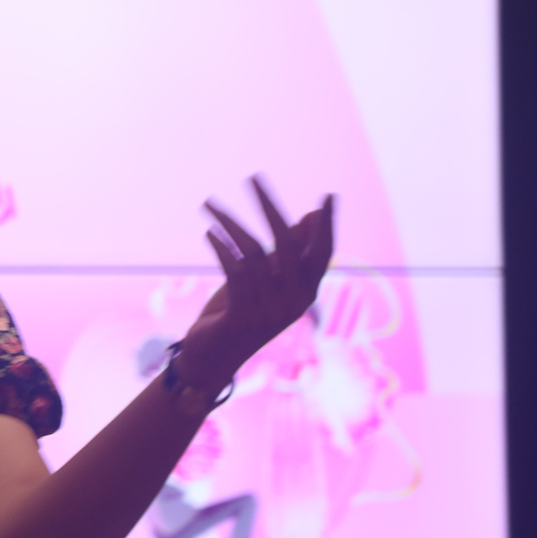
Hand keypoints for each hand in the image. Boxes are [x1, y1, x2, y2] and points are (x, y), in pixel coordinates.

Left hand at [177, 178, 335, 392]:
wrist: (212, 359)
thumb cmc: (239, 312)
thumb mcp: (264, 280)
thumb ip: (286, 251)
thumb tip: (311, 216)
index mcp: (305, 292)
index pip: (324, 254)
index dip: (327, 226)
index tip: (328, 196)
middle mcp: (294, 302)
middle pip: (288, 244)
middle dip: (269, 206)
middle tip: (253, 178)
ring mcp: (270, 311)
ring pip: (253, 252)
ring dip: (229, 222)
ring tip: (209, 204)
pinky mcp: (244, 316)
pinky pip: (234, 271)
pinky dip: (221, 247)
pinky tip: (209, 232)